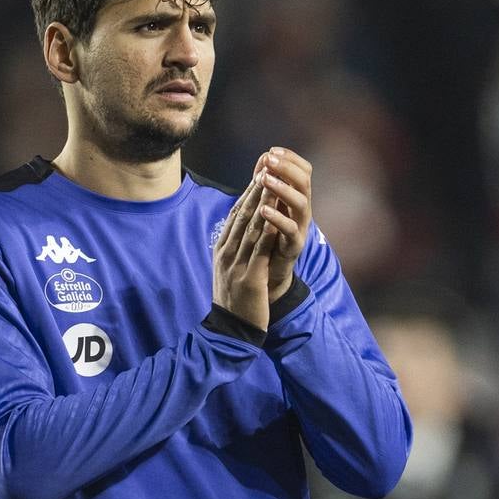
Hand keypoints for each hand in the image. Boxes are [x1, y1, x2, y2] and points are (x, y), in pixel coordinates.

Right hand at [213, 174, 274, 330]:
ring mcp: (236, 265)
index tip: (258, 174)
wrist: (231, 330)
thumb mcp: (229, 268)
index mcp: (222, 249)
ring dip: (262, 205)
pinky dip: (267, 233)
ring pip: (250, 229)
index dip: (246, 193)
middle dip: (254, 190)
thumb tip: (243, 227)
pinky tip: (277, 219)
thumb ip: (235, 247)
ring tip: (273, 185)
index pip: (234, 215)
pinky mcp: (249, 278)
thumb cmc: (234, 299)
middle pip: (241, 216)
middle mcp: (226, 253)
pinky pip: (259, 251)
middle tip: (265, 168)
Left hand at [248, 147, 310, 303]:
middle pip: (304, 182)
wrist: (269, 271)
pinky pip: (290, 230)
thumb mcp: (268, 204)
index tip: (271, 151)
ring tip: (265, 180)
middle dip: (287, 168)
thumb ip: (266, 183)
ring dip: (283, 189)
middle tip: (269, 160)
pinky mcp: (295, 245)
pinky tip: (263, 210)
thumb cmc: (268, 235)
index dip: (290, 158)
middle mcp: (303, 209)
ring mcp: (301, 227)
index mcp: (297, 196)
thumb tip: (263, 157)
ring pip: (301, 203)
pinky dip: (277, 218)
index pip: (303, 170)